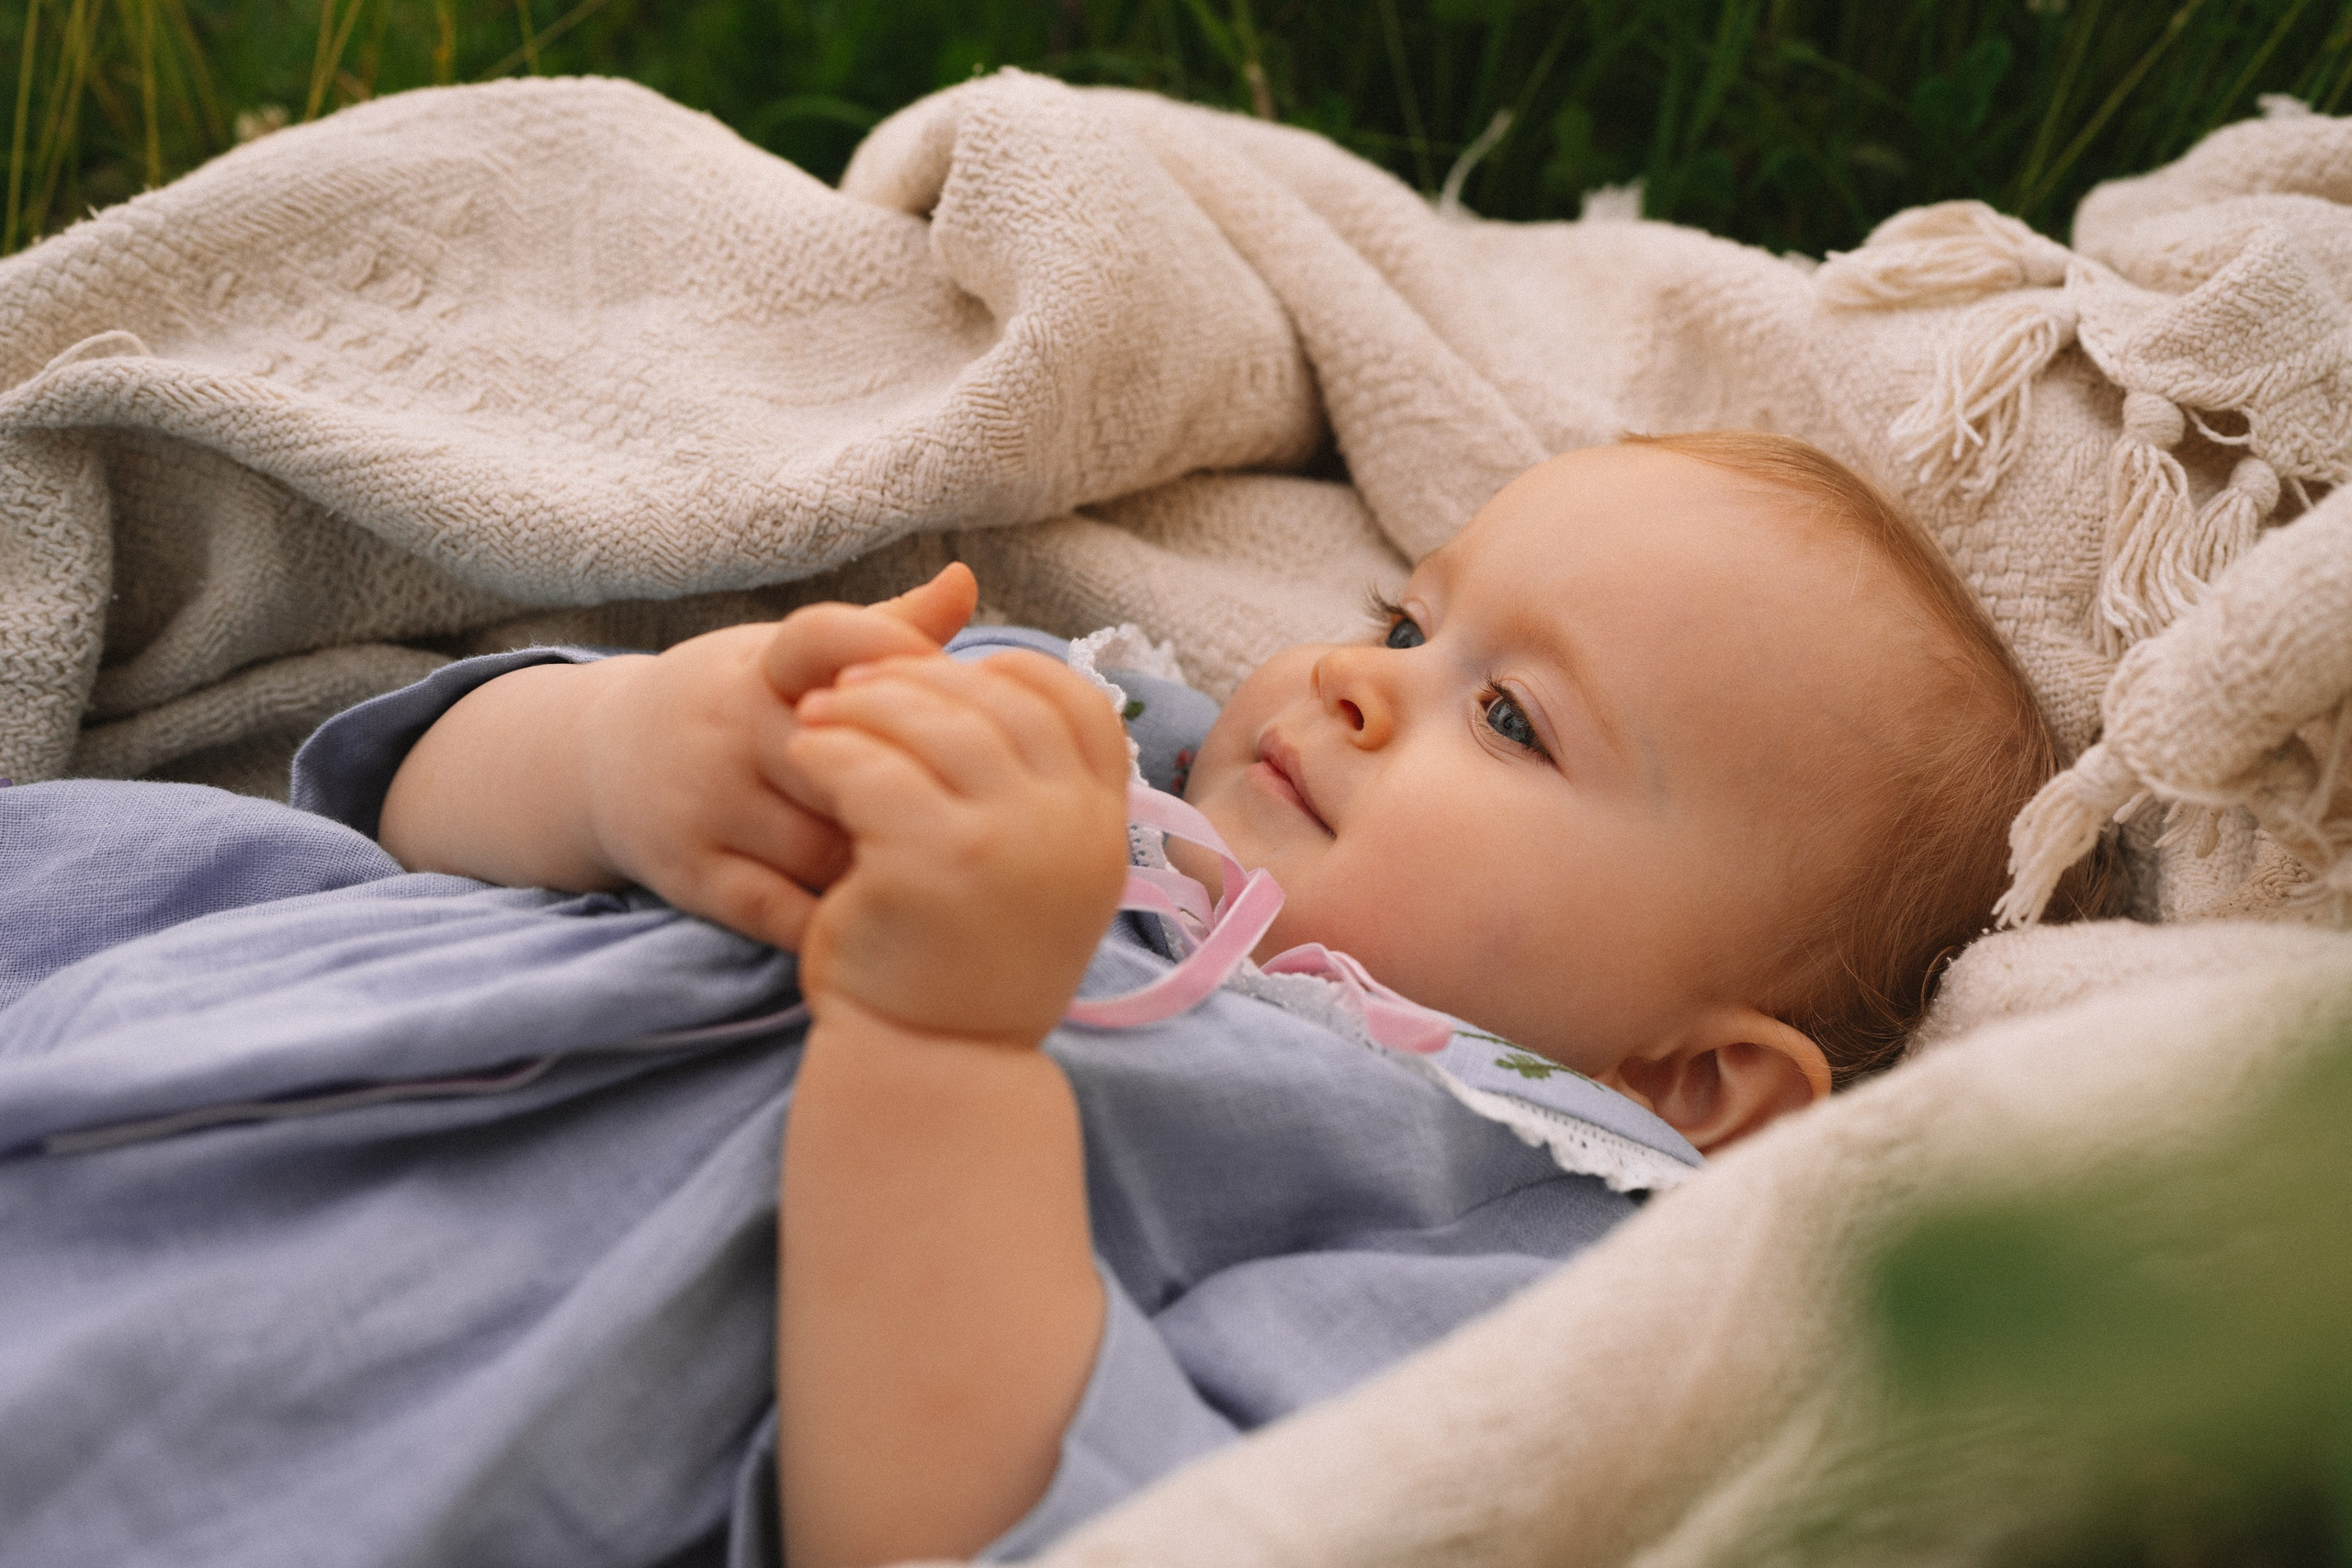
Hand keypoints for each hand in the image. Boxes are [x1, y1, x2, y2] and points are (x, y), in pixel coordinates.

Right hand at [574, 565, 979, 949]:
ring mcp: (704, 805)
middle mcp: (728, 730)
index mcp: (761, 667)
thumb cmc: (738, 704)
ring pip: (824, 847)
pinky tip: (878, 914)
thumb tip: (965, 580)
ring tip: (928, 862)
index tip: (935, 671)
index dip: (885, 647)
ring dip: (879, 859)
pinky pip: (782, 912)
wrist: (601, 761)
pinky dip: (834, 921)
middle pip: (847, 760)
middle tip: (963, 801)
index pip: (820, 636)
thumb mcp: (791, 658)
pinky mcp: (691, 875)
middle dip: (908, 782)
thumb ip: (882, 628)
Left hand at [781, 649, 1132, 1045]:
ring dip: (866, 705)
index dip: (1015, 672)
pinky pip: (869, 769)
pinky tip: (807, 756)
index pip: (1081, 705)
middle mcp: (1069, 828)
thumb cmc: (970, 963)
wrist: (935, 1064)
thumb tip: (1000, 688)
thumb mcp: (1036, 874)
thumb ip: (1037, 794)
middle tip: (853, 683)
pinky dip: (831, 750)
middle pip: (1001, 702)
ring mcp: (1004, 844)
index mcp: (1102, 826)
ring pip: (933, 723)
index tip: (950, 672)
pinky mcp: (928, 865)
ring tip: (819, 715)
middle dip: (921, 678)